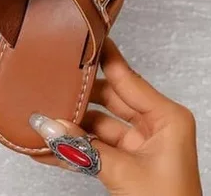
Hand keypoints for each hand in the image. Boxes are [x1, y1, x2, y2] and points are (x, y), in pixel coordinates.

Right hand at [30, 38, 201, 195]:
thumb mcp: (125, 172)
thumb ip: (83, 148)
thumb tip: (49, 126)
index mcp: (168, 118)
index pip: (128, 78)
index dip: (105, 58)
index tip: (86, 37)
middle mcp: (155, 127)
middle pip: (109, 99)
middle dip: (78, 97)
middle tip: (50, 83)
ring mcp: (140, 146)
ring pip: (97, 125)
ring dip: (71, 126)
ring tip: (43, 119)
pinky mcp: (127, 164)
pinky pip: (95, 149)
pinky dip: (74, 150)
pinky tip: (50, 147)